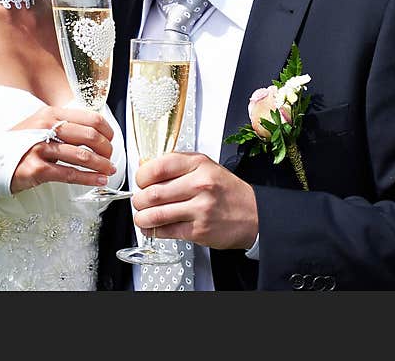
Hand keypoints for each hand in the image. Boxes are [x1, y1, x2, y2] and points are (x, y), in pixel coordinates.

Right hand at [10, 106, 115, 193]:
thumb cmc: (19, 145)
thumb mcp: (39, 125)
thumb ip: (63, 125)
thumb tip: (94, 132)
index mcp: (51, 114)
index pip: (90, 118)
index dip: (107, 130)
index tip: (111, 140)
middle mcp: (46, 127)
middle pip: (90, 136)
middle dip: (107, 149)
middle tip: (111, 157)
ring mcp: (40, 148)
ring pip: (82, 155)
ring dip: (101, 164)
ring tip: (109, 170)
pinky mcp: (37, 169)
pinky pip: (69, 173)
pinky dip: (89, 178)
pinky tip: (98, 181)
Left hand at [131, 152, 257, 248]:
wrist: (255, 213)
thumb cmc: (227, 190)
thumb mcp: (205, 167)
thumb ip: (176, 165)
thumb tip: (145, 168)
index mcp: (198, 165)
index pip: (158, 167)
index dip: (142, 176)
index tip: (140, 181)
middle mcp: (200, 185)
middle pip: (153, 193)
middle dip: (139, 200)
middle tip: (139, 201)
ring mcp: (200, 209)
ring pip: (156, 214)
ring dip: (142, 218)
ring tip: (142, 217)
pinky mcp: (200, 230)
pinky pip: (167, 231)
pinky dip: (153, 231)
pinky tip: (152, 228)